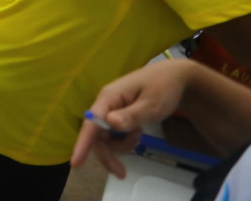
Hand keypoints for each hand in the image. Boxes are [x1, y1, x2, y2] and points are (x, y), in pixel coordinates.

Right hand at [71, 61, 194, 177]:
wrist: (174, 77)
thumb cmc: (163, 87)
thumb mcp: (151, 105)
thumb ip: (131, 116)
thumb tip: (109, 123)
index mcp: (109, 97)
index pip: (91, 123)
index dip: (83, 143)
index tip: (76, 163)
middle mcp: (105, 104)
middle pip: (97, 135)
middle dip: (108, 154)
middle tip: (122, 173)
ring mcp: (111, 110)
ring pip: (106, 137)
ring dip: (121, 144)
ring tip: (140, 137)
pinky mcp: (118, 114)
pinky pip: (115, 133)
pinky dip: (125, 139)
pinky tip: (138, 132)